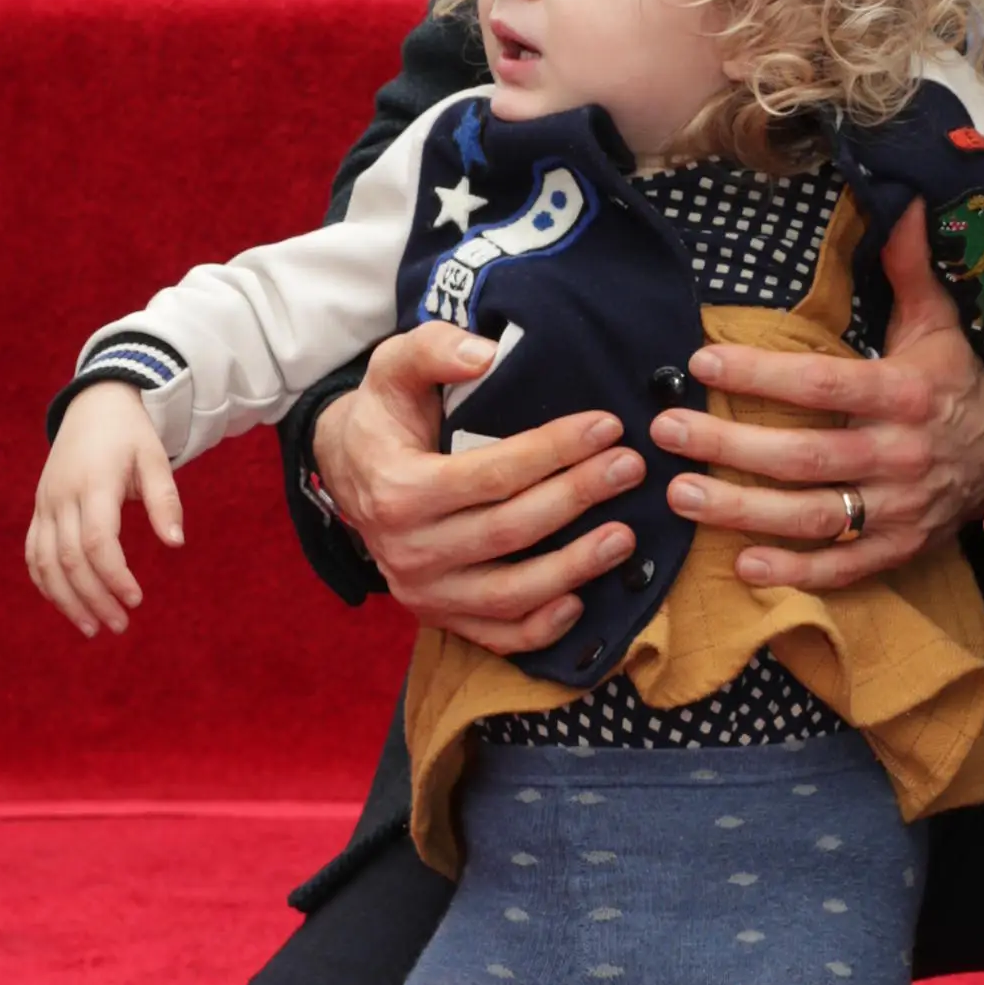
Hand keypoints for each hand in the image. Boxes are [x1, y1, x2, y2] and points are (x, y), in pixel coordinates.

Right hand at [28, 387, 183, 637]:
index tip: (135, 599)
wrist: (93, 406)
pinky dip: (46, 582)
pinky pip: (34, 553)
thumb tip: (176, 544)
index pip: (98, 542)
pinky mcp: (39, 509)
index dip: (114, 576)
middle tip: (120, 626)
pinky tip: (66, 605)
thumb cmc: (130, 436)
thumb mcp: (156, 459)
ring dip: (66, 600)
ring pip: (45, 562)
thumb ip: (166, 501)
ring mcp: (46, 504)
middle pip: (70, 560)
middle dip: (94, 598)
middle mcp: (62, 497)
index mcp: (93, 485)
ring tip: (93, 628)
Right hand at [316, 321, 647, 657]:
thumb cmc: (386, 417)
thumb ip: (432, 348)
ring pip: (510, 592)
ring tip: (626, 535)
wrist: (352, 473)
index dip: (554, 451)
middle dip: (578, 497)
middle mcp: (408, 550)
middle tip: (631, 468)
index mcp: (398, 489)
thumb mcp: (392, 368)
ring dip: (574, 567)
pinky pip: (497, 636)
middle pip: (509, 530)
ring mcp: (424, 591)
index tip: (606, 426)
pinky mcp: (441, 616)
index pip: (491, 474)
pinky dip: (542, 628)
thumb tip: (484, 355)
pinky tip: (583, 601)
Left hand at [648, 203, 983, 586]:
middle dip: (730, 446)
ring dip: (743, 511)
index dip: (762, 377)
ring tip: (682, 495)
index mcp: (905, 395)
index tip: (702, 362)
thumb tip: (906, 200)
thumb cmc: (955, 381)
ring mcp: (900, 508)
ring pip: (815, 517)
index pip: (823, 385)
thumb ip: (910, 267)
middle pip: (806, 457)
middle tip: (666, 432)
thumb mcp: (937, 323)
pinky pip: (844, 567)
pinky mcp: (900, 547)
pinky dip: (795, 572)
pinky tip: (741, 564)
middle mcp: (901, 456)